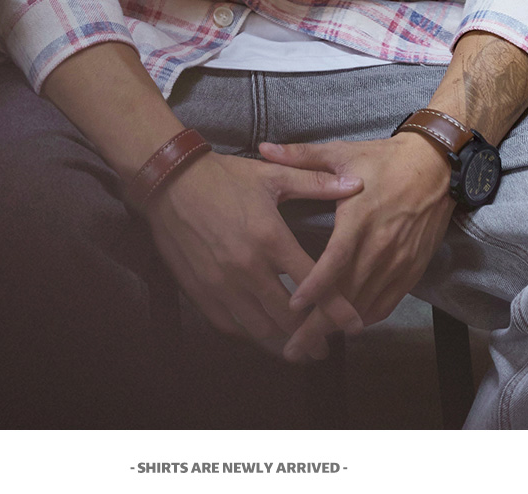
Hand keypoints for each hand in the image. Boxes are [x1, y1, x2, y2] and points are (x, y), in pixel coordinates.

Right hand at [142, 151, 364, 357]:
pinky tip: (262, 337)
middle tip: (327, 346)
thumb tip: (357, 183)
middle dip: (312, 337)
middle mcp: (248, 269)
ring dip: (283, 344)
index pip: (313, 284)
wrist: (170, 183)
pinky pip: (231, 327)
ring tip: (299, 351)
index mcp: (271, 239)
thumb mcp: (273, 176)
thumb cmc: (224, 177)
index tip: (355, 325)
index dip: (337, 309)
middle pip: (288, 318)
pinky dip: (250, 336)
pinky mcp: (201, 292)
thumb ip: (317, 184)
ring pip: (260, 329)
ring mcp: (222, 284)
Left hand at [259, 134, 454, 361]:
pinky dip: (367, 316)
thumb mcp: (342, 152)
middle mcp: (380, 245)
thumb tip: (263, 149)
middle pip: (347, 293)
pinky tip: (348, 327)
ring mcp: (399, 260)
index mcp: (359, 217)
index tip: (293, 307)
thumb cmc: (384, 158)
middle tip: (293, 348)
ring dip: (340, 327)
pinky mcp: (412, 268)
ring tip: (312, 346)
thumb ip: (300, 157)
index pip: (335, 261)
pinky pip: (388, 302)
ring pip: (366, 303)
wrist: (437, 165)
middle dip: (319, 324)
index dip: (314, 287)